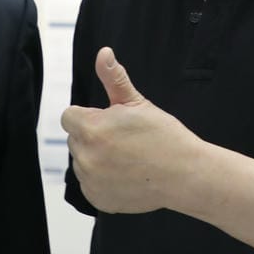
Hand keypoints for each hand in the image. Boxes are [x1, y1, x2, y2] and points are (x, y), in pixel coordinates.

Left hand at [60, 47, 197, 213]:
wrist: (185, 174)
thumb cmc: (164, 135)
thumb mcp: (138, 102)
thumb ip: (114, 78)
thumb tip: (103, 53)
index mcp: (92, 129)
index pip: (69, 116)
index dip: (89, 115)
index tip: (109, 120)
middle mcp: (86, 157)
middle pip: (75, 139)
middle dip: (92, 136)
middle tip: (123, 139)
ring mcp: (91, 182)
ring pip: (82, 162)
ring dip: (96, 158)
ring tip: (127, 157)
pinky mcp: (98, 199)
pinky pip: (90, 184)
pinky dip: (102, 180)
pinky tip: (125, 174)